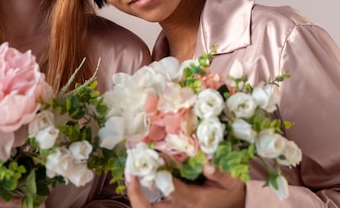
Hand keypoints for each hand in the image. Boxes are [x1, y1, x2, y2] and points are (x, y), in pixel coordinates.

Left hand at [126, 163, 244, 207]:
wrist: (237, 206)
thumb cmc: (232, 192)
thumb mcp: (231, 181)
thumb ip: (220, 173)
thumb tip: (206, 163)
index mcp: (194, 201)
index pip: (171, 190)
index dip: (157, 178)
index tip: (147, 163)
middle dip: (137, 194)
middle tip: (130, 175)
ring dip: (138, 196)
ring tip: (130, 178)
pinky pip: (153, 206)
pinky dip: (143, 198)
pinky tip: (137, 182)